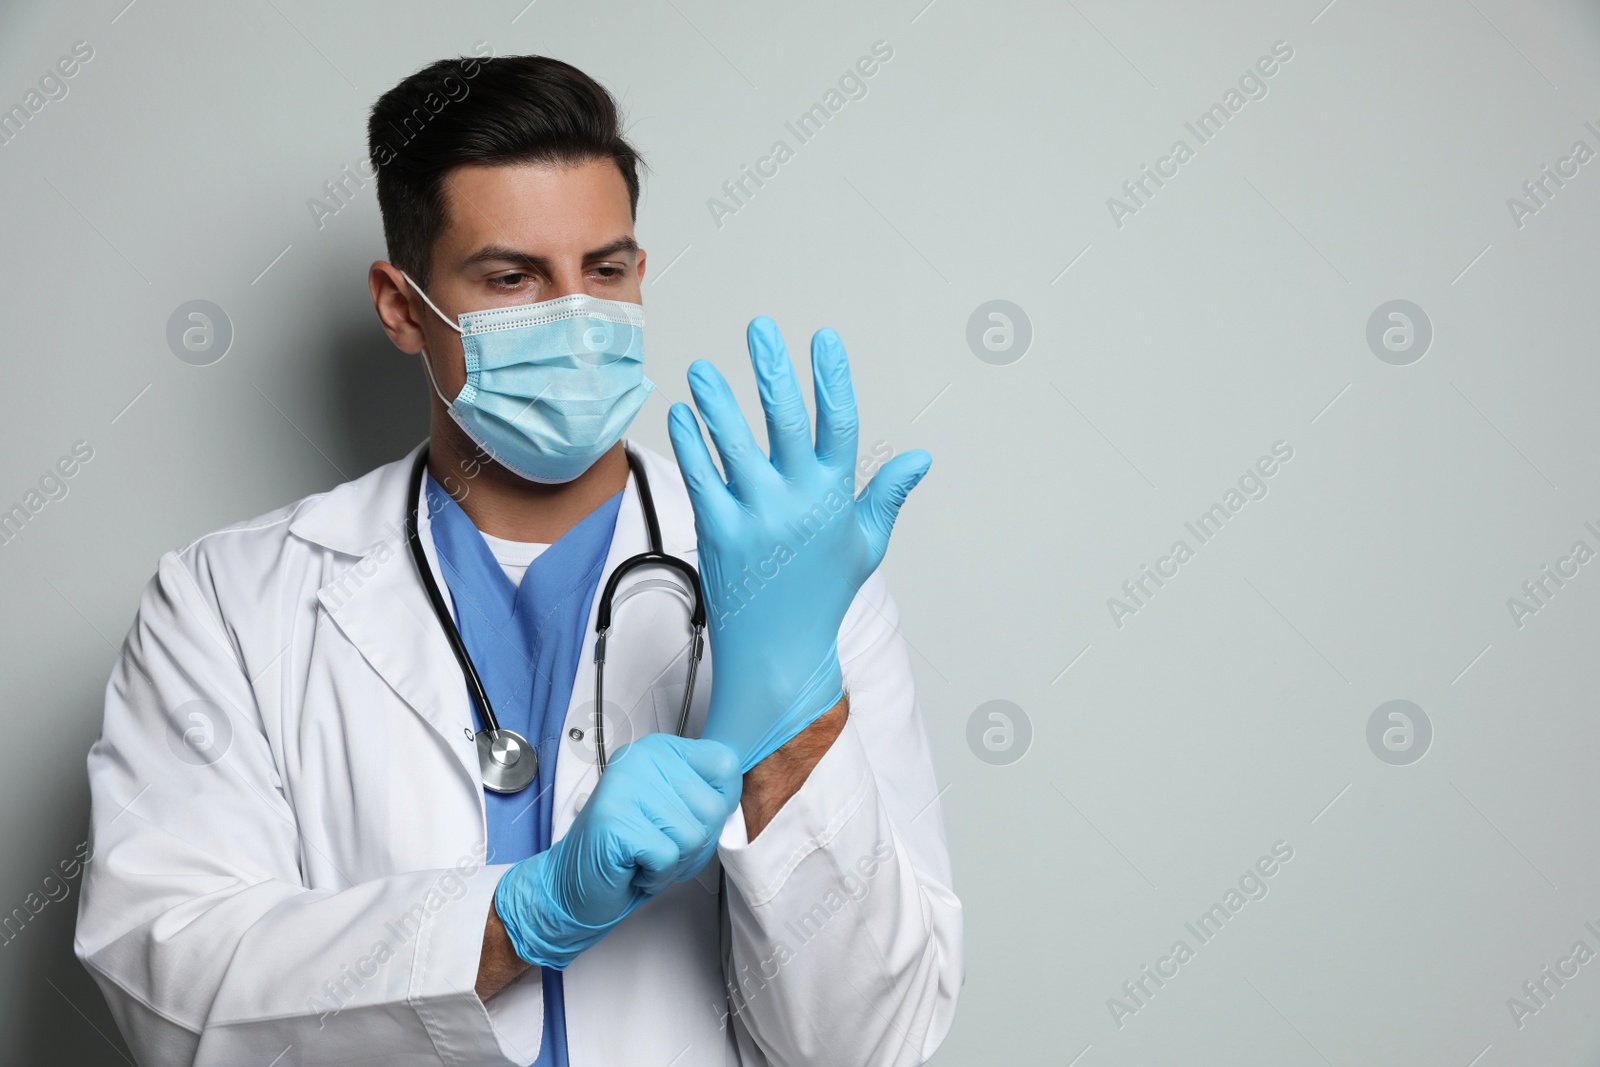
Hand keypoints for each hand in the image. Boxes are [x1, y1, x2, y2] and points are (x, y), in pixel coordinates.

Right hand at [493, 733, 740, 969]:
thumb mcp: (675, 810)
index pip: (725, 764)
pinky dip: (657, 875)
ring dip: (675, 862)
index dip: (721, 804)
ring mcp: (626, 786)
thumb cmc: (630, 850)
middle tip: (660, 846)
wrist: (574, 884)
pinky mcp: (615, 820)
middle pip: (714, 808)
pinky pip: (668, 857)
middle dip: (696, 844)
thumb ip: (704, 794)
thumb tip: (740, 790)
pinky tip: (634, 867)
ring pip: (694, 836)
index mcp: (661, 750)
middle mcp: (642, 759)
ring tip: (645, 856)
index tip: (690, 819)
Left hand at [667, 316, 930, 771]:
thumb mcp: (864, 545)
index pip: (839, 423)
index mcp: (835, 499)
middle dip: (773, 370)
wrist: (778, 653)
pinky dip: (689, 442)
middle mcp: (797, 502)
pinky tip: (680, 414)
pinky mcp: (718, 532)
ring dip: (716, 402)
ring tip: (701, 368)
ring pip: (733, 444)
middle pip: (785, 421)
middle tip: (760, 328)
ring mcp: (756, 517)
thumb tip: (921, 457)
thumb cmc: (821, 597)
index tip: (823, 339)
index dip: (832, 378)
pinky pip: (701, 476)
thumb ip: (886, 495)